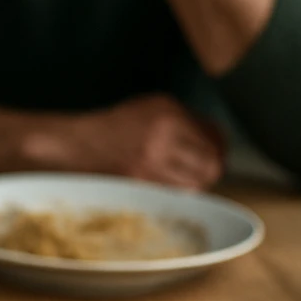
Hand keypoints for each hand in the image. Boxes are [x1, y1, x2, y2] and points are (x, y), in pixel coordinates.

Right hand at [71, 93, 225, 189]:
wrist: (79, 143)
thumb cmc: (118, 125)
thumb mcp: (151, 108)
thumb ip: (185, 119)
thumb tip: (218, 139)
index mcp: (168, 110)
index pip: (214, 135)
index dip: (221, 147)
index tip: (218, 151)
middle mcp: (164, 133)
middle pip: (212, 162)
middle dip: (214, 167)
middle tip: (208, 169)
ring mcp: (153, 160)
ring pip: (197, 182)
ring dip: (197, 182)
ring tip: (187, 177)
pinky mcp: (143, 181)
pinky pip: (176, 193)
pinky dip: (179, 190)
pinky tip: (170, 183)